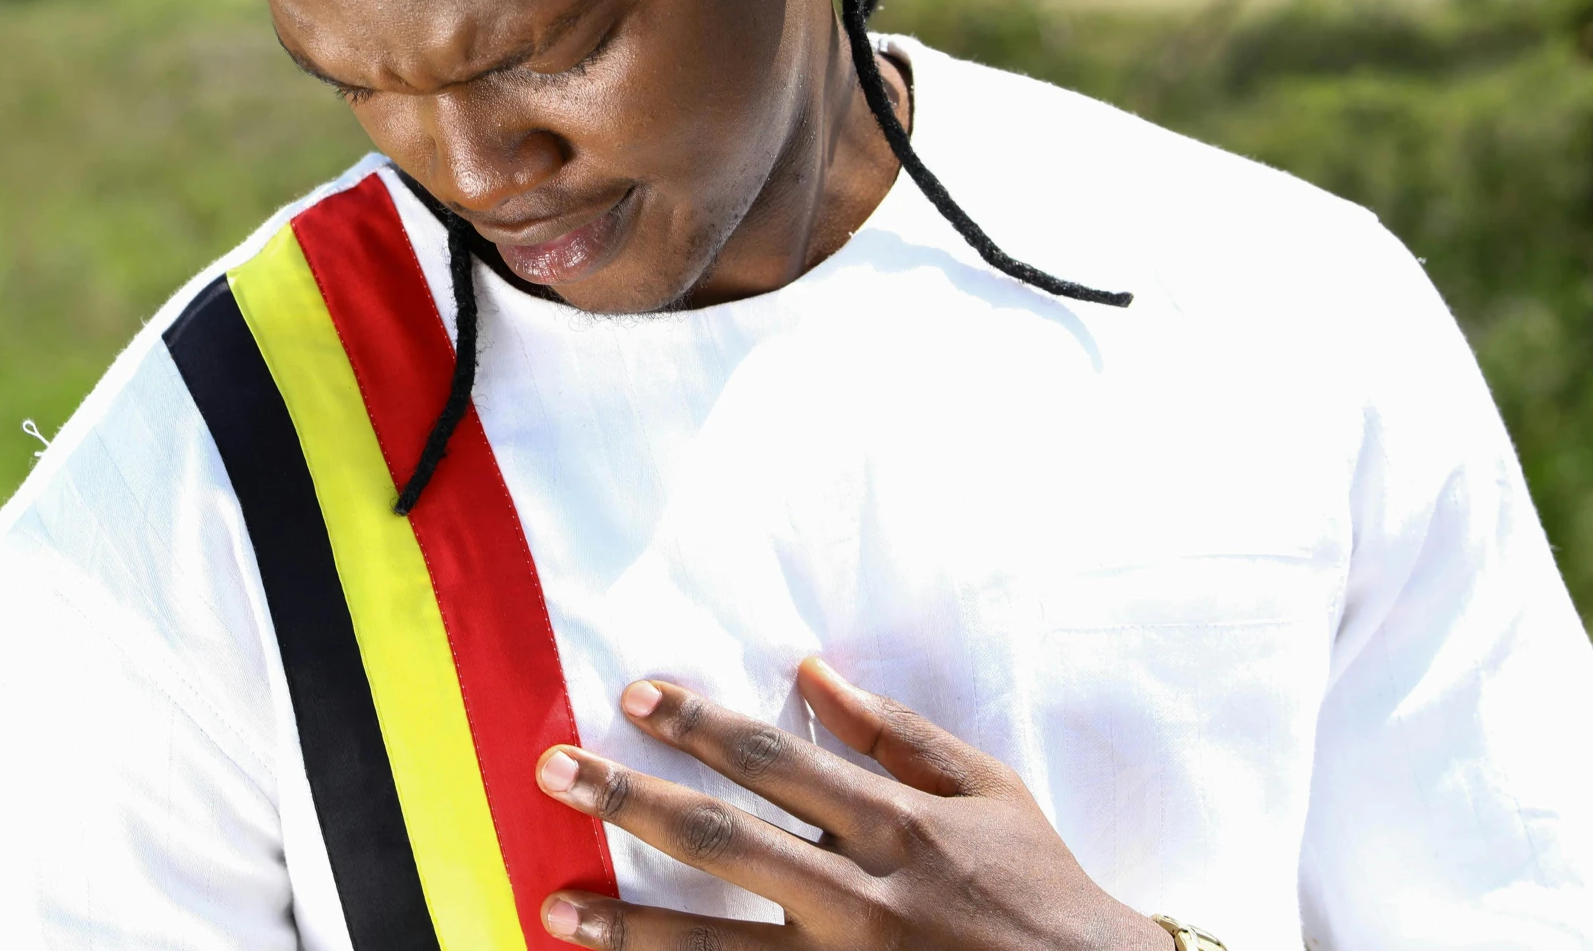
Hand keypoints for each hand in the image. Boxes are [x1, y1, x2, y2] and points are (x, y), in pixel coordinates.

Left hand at [533, 657, 1170, 950]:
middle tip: (552, 770)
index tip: (633, 693)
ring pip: (716, 945)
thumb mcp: (986, 789)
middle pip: (723, 840)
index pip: (775, 759)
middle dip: (630, 801)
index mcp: (896, 824)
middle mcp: (863, 898)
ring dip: (627, 924)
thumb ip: (893, 731)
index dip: (698, 723)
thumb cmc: (1040, 886)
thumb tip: (809, 669)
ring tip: (555, 902)